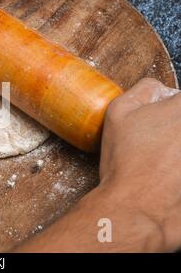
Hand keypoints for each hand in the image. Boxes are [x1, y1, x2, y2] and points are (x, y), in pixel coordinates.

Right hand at [16, 78, 180, 251]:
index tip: (162, 123)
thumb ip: (143, 90)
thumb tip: (159, 89)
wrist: (136, 205)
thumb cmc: (126, 160)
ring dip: (177, 150)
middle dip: (174, 131)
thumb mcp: (118, 112)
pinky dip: (178, 168)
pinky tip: (170, 175)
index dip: (170, 110)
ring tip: (165, 163)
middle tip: (161, 146)